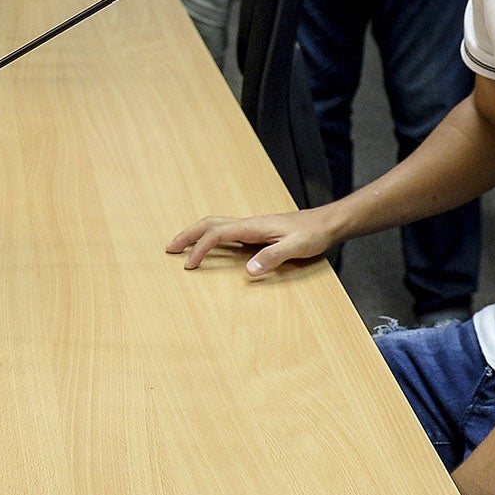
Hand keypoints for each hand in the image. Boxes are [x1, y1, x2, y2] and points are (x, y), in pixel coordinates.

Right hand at [166, 208, 342, 276]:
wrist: (325, 223)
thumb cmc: (312, 234)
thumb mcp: (295, 248)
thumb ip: (271, 258)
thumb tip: (247, 271)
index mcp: (253, 226)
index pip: (217, 235)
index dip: (199, 249)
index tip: (189, 265)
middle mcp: (248, 224)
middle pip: (209, 224)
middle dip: (187, 235)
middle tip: (169, 248)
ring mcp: (251, 227)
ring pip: (215, 225)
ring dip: (196, 233)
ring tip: (182, 246)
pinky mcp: (256, 232)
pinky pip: (225, 231)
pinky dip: (210, 236)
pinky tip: (210, 246)